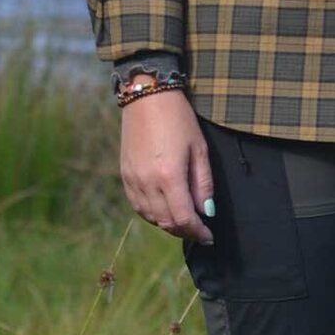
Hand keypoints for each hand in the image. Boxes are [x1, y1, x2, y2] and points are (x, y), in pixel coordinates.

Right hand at [120, 90, 215, 243]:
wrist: (147, 96)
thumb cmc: (179, 119)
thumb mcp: (199, 149)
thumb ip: (203, 184)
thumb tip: (206, 212)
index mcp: (169, 176)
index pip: (183, 218)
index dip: (197, 232)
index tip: (208, 237)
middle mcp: (148, 183)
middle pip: (166, 222)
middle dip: (184, 231)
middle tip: (199, 231)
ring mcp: (133, 180)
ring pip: (150, 217)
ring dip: (168, 224)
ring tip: (183, 221)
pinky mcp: (125, 174)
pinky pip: (138, 205)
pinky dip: (152, 214)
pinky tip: (164, 210)